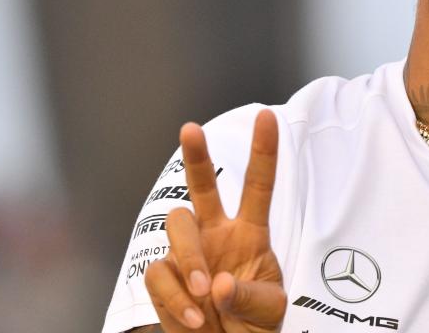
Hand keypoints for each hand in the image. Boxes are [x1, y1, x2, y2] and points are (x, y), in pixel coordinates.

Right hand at [145, 109, 286, 331]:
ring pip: (177, 227)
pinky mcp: (164, 277)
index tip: (268, 116)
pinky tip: (195, 318)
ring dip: (190, 260)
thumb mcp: (269, 310)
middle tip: (191, 129)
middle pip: (203, 186)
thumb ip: (250, 296)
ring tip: (206, 295)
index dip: (264, 151)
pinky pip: (160, 274)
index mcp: (250, 233)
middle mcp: (216, 234)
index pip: (258, 185)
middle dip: (197, 156)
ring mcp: (188, 253)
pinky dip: (176, 299)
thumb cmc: (253, 325)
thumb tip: (219, 284)